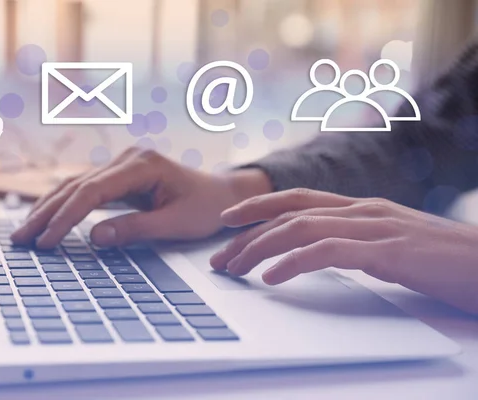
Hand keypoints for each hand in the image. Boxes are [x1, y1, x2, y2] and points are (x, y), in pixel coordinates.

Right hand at [11, 148, 271, 248]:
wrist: (223, 193)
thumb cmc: (205, 208)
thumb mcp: (175, 223)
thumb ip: (135, 229)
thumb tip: (93, 237)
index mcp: (142, 165)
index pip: (92, 191)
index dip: (66, 217)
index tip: (47, 242)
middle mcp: (127, 159)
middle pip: (76, 185)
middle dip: (47, 213)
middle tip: (20, 239)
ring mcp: (122, 164)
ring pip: (76, 185)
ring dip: (49, 208)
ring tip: (24, 232)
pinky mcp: (121, 176)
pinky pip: (86, 189)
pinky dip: (64, 205)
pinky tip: (46, 218)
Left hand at [210, 188, 477, 314]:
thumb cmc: (442, 260)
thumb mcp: (389, 245)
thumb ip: (355, 241)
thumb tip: (318, 252)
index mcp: (361, 207)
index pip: (297, 199)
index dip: (258, 206)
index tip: (226, 222)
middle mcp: (362, 210)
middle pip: (288, 214)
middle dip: (247, 235)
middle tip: (219, 259)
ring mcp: (375, 227)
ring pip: (301, 228)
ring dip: (261, 248)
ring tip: (235, 269)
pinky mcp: (389, 251)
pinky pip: (330, 252)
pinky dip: (295, 262)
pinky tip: (274, 278)